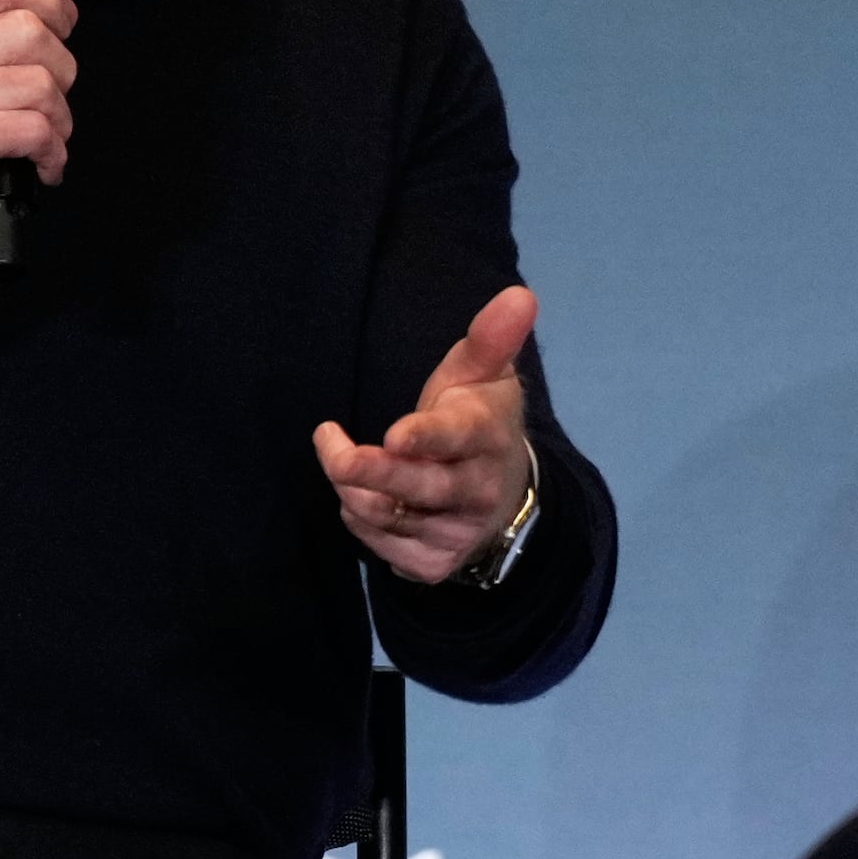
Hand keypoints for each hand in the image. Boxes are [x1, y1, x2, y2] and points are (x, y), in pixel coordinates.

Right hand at [0, 0, 79, 287]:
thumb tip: (57, 14)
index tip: (61, 27)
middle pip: (30, 29)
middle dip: (61, 71)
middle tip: (48, 105)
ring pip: (40, 82)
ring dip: (59, 120)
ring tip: (42, 143)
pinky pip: (35, 128)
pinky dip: (51, 153)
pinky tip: (40, 167)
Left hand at [316, 285, 537, 584]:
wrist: (503, 493)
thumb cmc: (478, 419)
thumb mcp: (483, 374)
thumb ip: (490, 338)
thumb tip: (521, 295)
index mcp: (488, 437)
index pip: (457, 438)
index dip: (427, 438)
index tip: (395, 434)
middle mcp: (478, 492)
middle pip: (423, 488)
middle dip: (377, 473)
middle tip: (336, 453)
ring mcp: (456, 533)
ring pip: (390, 517)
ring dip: (353, 487)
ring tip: (339, 453)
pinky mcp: (434, 563)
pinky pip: (380, 546)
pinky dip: (360, 518)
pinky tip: (362, 493)